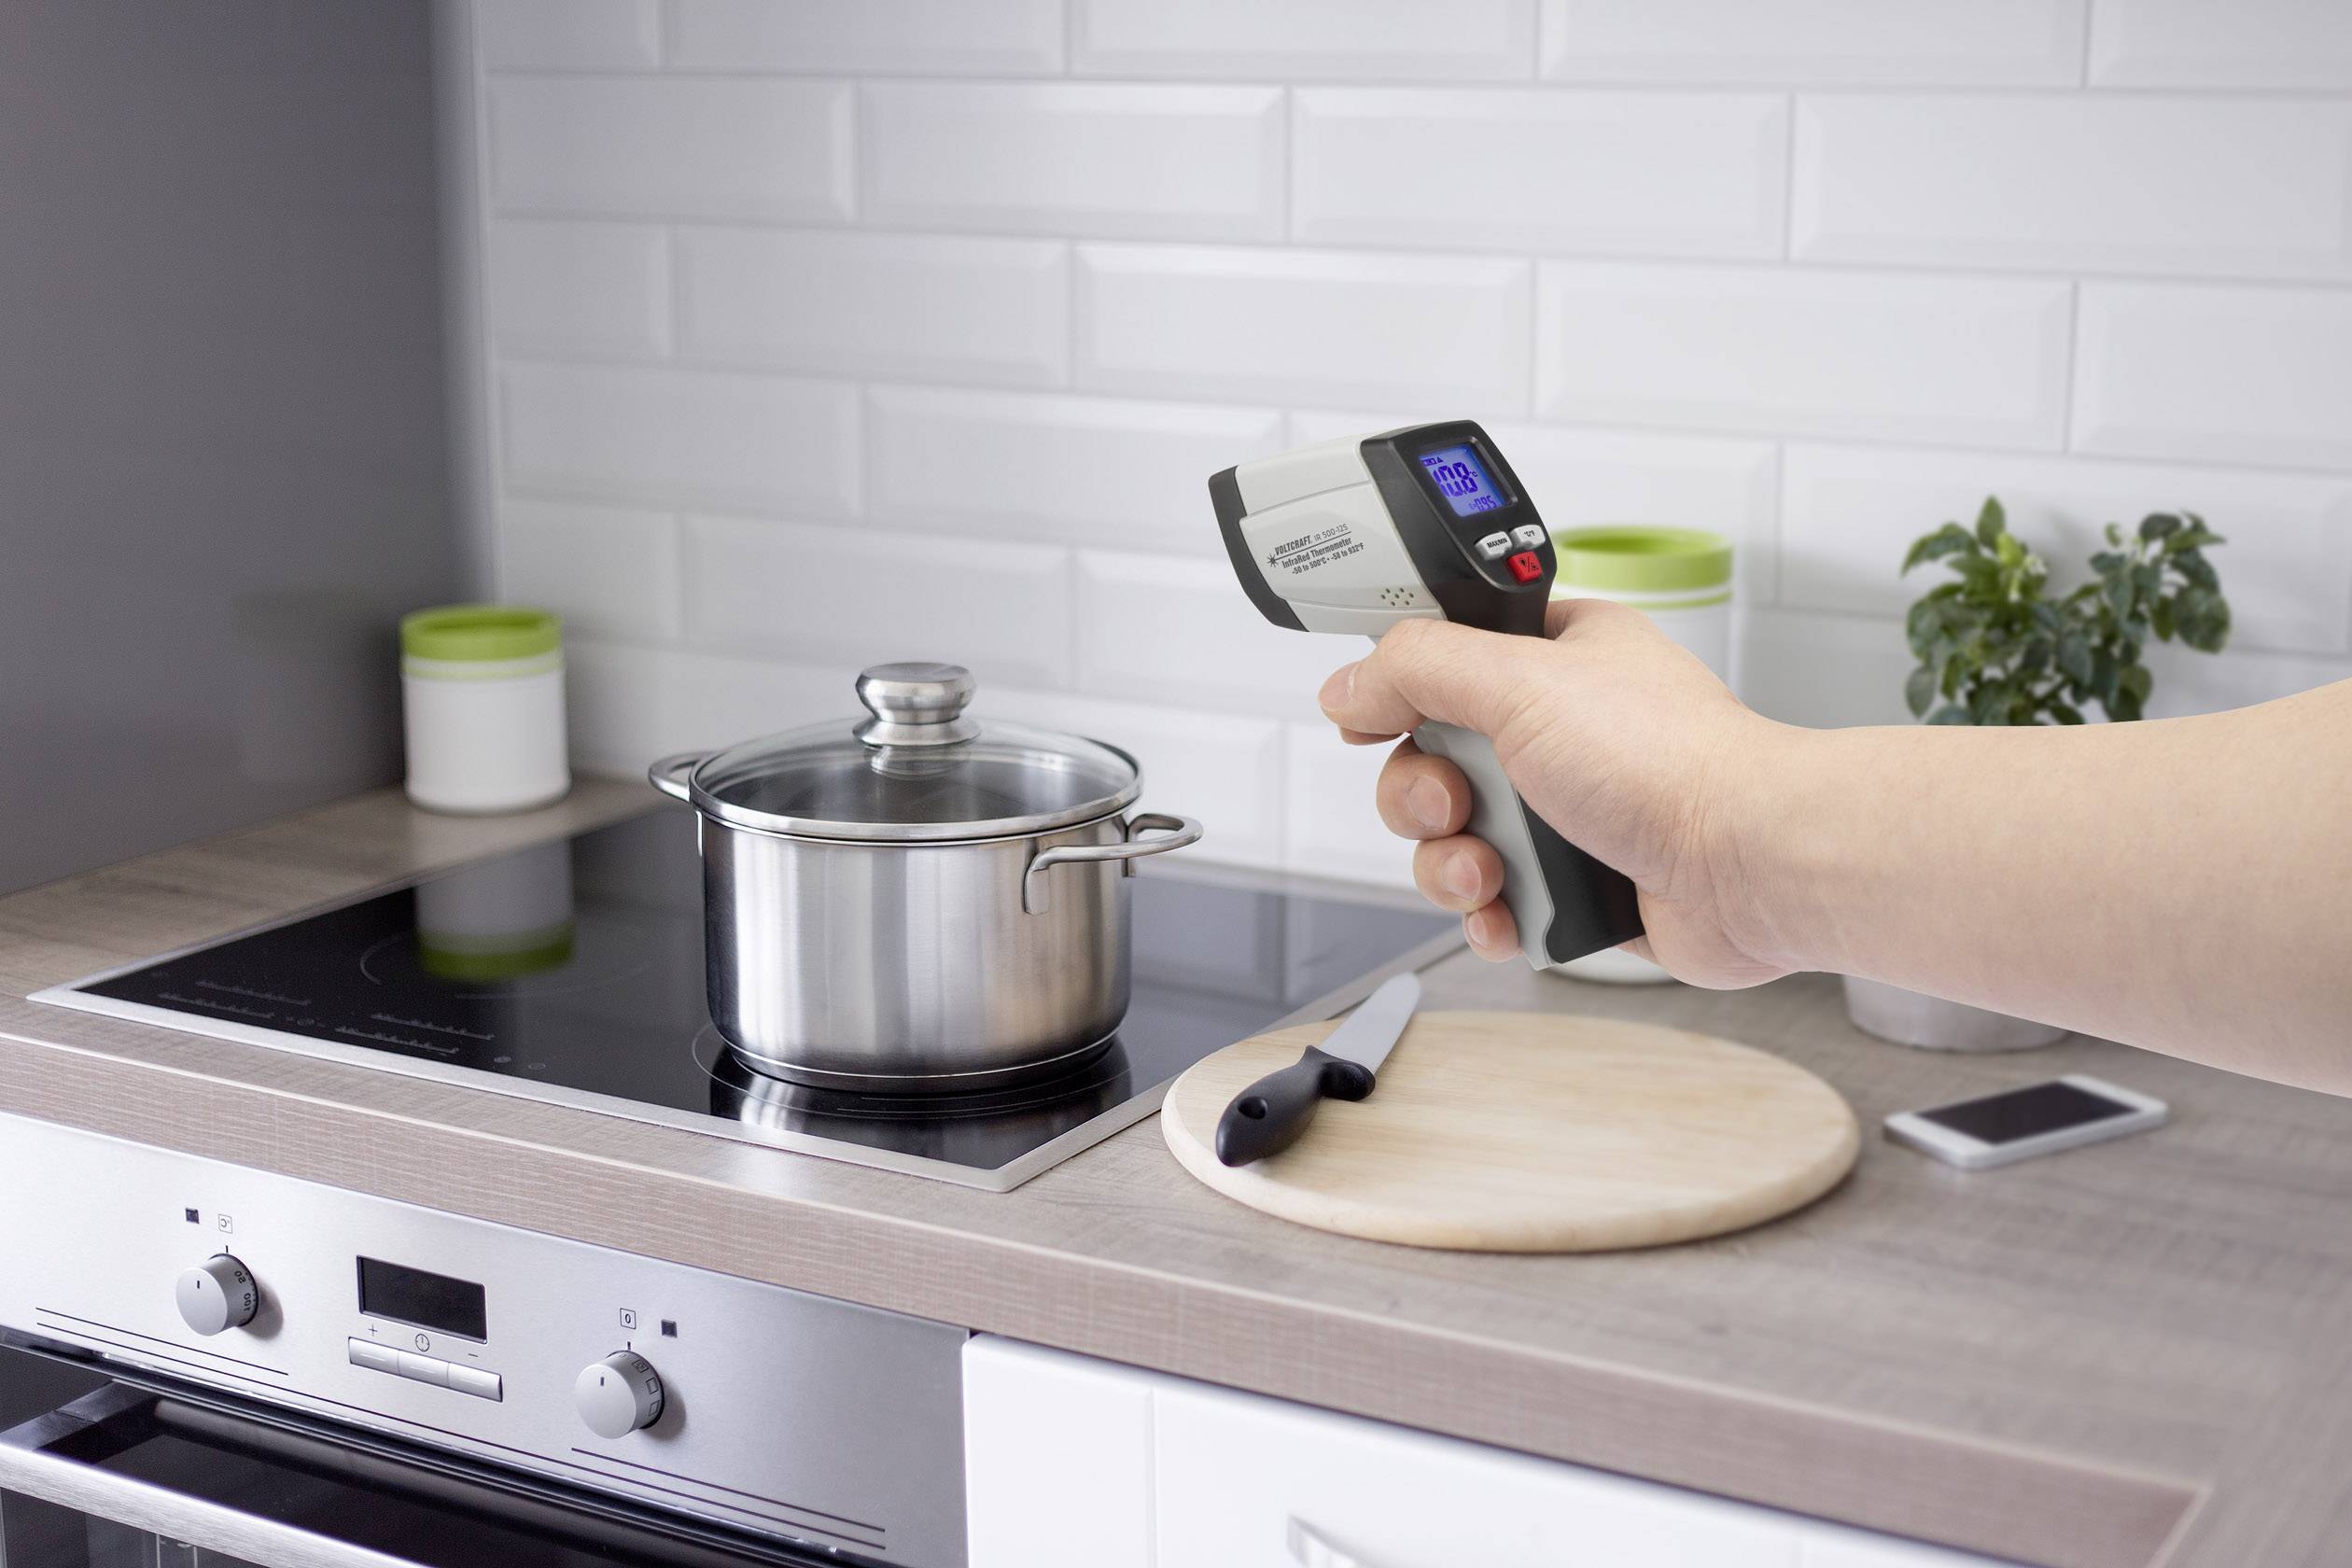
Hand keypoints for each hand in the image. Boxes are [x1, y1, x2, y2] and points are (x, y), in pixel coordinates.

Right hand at [1317, 600, 1791, 986]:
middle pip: (1432, 758)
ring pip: (1456, 837)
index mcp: (1556, 656)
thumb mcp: (1521, 682)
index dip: (1397, 690)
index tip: (1369, 719)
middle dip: (1423, 796)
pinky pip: (1496, 900)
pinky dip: (1491, 914)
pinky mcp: (1579, 879)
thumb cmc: (1673, 764)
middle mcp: (1561, 728)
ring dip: (1452, 864)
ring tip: (1492, 872)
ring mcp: (1569, 807)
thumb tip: (1349, 682)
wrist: (1750, 867)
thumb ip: (1418, 669)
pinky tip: (1510, 913)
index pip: (1444, 656)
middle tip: (1455, 804)